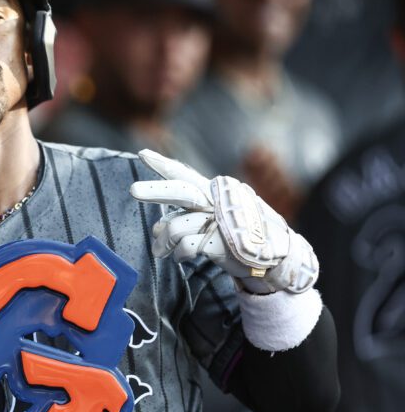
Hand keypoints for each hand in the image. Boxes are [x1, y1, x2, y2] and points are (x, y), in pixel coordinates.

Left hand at [129, 149, 317, 293]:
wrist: (277, 257)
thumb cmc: (241, 236)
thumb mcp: (213, 222)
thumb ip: (185, 220)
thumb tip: (155, 227)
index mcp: (215, 192)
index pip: (186, 175)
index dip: (164, 165)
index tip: (143, 154)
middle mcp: (218, 201)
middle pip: (181, 192)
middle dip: (155, 190)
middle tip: (133, 190)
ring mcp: (221, 221)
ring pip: (175, 227)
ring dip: (162, 242)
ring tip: (161, 251)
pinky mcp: (222, 242)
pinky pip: (186, 247)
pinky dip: (179, 254)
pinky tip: (182, 257)